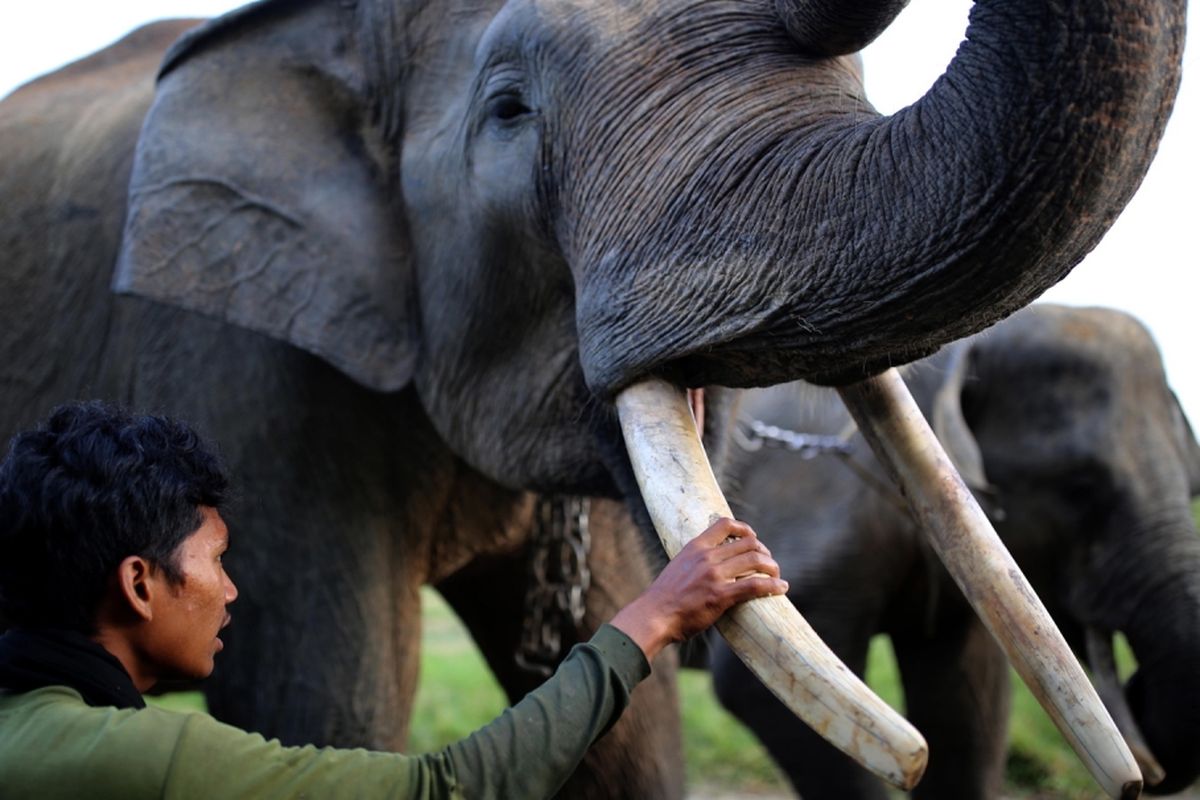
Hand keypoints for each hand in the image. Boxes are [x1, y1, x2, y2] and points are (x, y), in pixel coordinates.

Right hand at [610, 518, 787, 660]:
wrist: (655, 615)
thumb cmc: (665, 597)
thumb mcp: (679, 567)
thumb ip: (696, 561)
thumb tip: (711, 563)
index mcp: (695, 547)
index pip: (725, 524)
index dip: (745, 529)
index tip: (753, 538)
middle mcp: (707, 556)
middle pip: (747, 543)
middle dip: (764, 551)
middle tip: (768, 564)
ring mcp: (714, 575)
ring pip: (755, 560)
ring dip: (772, 567)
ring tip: (776, 576)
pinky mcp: (721, 595)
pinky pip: (755, 585)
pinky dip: (773, 585)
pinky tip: (781, 588)